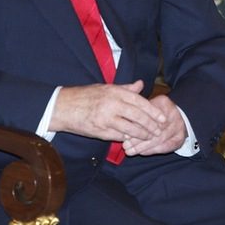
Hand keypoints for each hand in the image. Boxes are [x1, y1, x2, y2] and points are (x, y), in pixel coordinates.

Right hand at [49, 80, 165, 141]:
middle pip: (137, 116)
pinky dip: (128, 138)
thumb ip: (125, 88)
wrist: (63, 107)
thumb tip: (141, 84)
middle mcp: (111, 105)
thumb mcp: (106, 87)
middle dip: (151, 125)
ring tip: (150, 137)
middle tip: (159, 130)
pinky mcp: (100, 131)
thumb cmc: (85, 96)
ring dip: (142, 134)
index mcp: (114, 92)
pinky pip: (119, 136)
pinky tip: (135, 140)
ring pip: (130, 129)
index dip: (152, 111)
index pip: (139, 101)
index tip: (162, 117)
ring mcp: (106, 119)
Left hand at [122, 94, 187, 156]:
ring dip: (143, 147)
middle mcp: (174, 113)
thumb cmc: (155, 114)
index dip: (136, 127)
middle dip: (138, 139)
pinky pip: (166, 146)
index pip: (149, 116)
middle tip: (126, 146)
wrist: (177, 117)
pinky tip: (142, 153)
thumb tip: (126, 132)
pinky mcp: (180, 138)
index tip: (125, 135)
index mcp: (163, 102)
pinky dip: (153, 150)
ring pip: (159, 139)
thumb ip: (137, 117)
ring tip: (131, 151)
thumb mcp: (147, 109)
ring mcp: (179, 126)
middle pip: (154, 128)